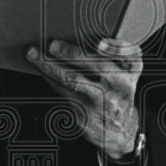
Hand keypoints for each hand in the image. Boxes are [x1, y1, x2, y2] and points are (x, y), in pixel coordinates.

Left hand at [25, 37, 142, 160]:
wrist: (119, 129)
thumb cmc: (117, 93)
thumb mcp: (125, 75)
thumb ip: (111, 57)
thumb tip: (74, 35)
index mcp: (131, 72)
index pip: (130, 56)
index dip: (116, 48)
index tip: (99, 44)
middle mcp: (120, 86)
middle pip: (97, 67)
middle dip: (72, 54)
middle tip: (53, 45)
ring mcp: (102, 102)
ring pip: (73, 81)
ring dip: (50, 66)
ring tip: (34, 54)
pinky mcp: (86, 113)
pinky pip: (63, 91)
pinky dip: (49, 78)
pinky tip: (40, 69)